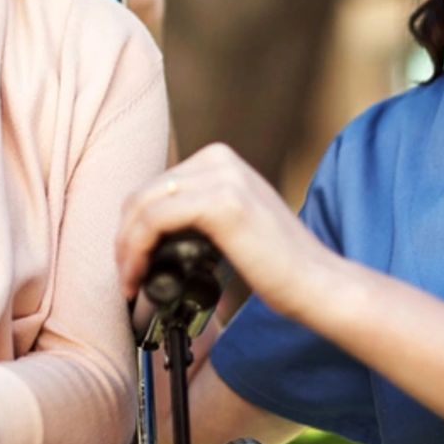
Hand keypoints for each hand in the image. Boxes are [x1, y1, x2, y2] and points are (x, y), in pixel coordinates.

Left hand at [114, 143, 340, 322]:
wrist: (317, 284)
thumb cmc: (276, 265)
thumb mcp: (229, 222)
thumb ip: (194, 213)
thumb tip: (142, 230)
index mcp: (219, 159)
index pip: (154, 187)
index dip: (132, 226)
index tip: (130, 261)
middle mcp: (219, 159)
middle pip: (144, 194)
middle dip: (125, 237)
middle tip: (126, 275)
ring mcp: (221, 177)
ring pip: (143, 207)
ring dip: (126, 247)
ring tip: (130, 280)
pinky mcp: (220, 202)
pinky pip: (155, 220)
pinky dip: (136, 250)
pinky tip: (139, 275)